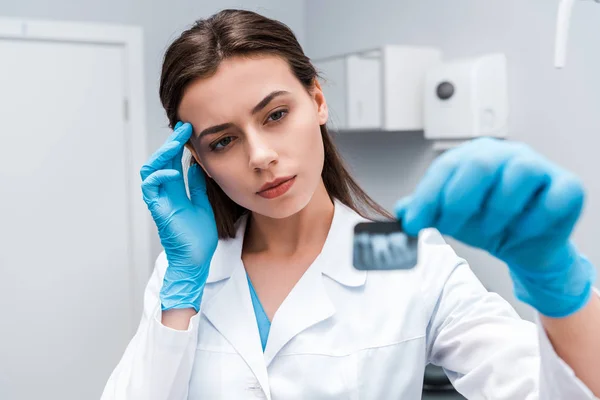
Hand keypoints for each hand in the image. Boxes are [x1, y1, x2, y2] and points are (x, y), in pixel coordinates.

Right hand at [140, 122, 217, 311]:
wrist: (196, 261)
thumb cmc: (198, 237)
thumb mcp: (203, 204)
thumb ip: (197, 186)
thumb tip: (198, 166)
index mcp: (176, 192)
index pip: (173, 163)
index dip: (178, 146)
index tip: (188, 130)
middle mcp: (165, 194)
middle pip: (161, 162)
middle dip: (170, 143)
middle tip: (182, 128)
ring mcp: (160, 202)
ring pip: (150, 171)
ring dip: (162, 155)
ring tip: (175, 143)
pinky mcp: (158, 211)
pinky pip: (151, 189)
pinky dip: (159, 178)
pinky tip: (172, 171)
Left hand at [394, 137, 595, 316]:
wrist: (522, 245)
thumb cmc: (487, 223)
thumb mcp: (450, 218)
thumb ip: (426, 210)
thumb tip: (403, 210)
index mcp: (473, 156)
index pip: (446, 167)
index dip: (428, 196)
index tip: (414, 223)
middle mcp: (506, 154)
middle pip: (482, 163)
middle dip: (459, 201)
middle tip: (450, 228)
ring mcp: (539, 167)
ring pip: (520, 174)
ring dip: (498, 211)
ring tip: (490, 231)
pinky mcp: (567, 187)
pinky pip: (554, 197)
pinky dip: (533, 220)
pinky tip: (520, 232)